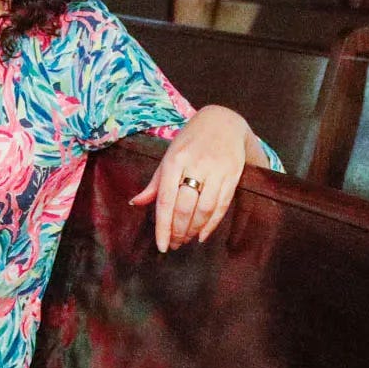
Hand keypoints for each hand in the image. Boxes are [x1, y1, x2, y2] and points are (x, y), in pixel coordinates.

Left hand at [131, 105, 252, 251]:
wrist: (223, 122)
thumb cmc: (191, 141)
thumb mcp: (169, 156)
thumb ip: (155, 183)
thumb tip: (136, 203)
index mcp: (174, 161)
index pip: (166, 200)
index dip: (163, 227)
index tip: (162, 246)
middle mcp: (195, 166)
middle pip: (185, 208)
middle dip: (178, 231)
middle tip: (174, 244)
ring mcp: (216, 171)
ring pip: (204, 209)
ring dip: (193, 230)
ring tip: (186, 239)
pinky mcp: (232, 175)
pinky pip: (221, 205)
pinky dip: (212, 224)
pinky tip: (202, 235)